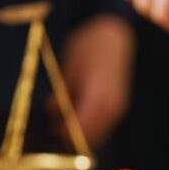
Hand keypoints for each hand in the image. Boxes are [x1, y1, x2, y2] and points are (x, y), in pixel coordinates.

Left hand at [55, 15, 134, 147]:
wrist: (113, 32)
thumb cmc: (89, 45)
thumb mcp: (69, 67)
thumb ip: (62, 94)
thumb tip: (51, 112)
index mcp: (98, 98)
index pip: (78, 129)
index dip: (62, 132)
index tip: (48, 127)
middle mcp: (112, 107)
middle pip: (90, 137)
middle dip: (71, 136)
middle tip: (53, 126)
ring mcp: (118, 108)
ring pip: (98, 134)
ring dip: (81, 133)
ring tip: (63, 120)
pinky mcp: (119, 106)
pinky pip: (104, 125)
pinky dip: (90, 126)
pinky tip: (76, 114)